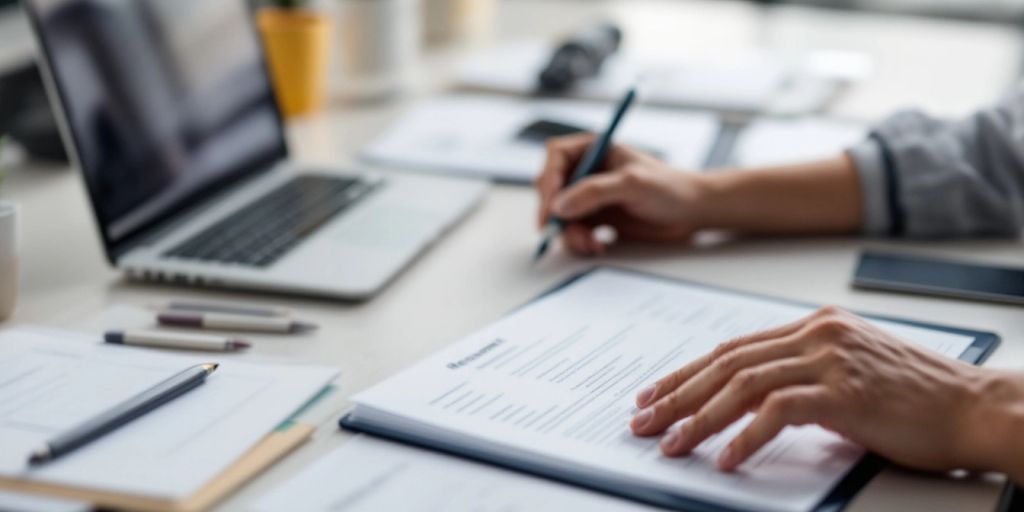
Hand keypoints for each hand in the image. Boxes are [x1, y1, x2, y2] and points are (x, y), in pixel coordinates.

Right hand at [534, 134, 710, 255]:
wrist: (690, 212)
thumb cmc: (669, 187)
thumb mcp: (632, 183)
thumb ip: (594, 192)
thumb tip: (560, 206)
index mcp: (592, 148)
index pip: (556, 158)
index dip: (548, 181)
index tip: (551, 207)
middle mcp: (586, 170)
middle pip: (551, 189)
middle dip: (555, 214)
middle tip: (560, 232)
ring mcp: (588, 196)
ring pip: (559, 215)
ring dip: (569, 233)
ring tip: (591, 243)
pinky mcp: (594, 218)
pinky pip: (573, 231)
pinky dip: (580, 241)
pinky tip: (598, 245)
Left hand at [628, 306, 1023, 479]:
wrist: (976, 408)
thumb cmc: (917, 399)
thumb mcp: (849, 375)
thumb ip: (803, 378)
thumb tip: (750, 406)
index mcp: (814, 325)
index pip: (732, 347)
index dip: (687, 372)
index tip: (655, 394)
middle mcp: (817, 333)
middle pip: (727, 362)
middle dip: (678, 394)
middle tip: (644, 420)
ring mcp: (831, 357)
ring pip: (743, 383)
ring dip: (699, 417)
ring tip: (672, 443)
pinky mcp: (845, 390)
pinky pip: (778, 410)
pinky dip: (746, 435)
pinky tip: (726, 457)